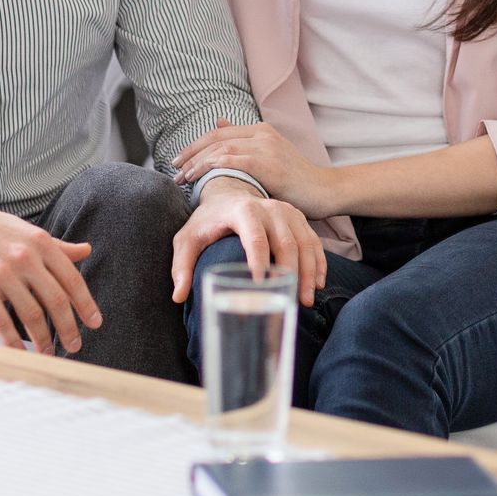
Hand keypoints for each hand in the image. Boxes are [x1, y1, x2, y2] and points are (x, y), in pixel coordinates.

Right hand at [0, 173, 101, 353]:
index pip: (72, 279)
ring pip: (32, 315)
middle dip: (69, 329)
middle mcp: (25, 257)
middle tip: (74, 346)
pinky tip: (19, 354)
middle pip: (57, 301)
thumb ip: (56, 246)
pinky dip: (13, 343)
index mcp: (41, 242)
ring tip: (48, 354)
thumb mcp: (25, 229)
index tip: (95, 323)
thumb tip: (86, 250)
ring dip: (43, 341)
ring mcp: (2, 273)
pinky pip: (1, 322)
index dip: (86, 304)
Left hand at [170, 177, 326, 307]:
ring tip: (306, 300)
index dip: (259, 261)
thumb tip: (178, 296)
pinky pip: (313, 241)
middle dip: (291, 273)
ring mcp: (287, 212)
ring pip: (304, 242)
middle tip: (291, 300)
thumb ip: (181, 265)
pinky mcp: (298, 218)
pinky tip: (317, 284)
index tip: (260, 286)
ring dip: (309, 272)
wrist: (229, 194)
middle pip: (286, 242)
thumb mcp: (188, 239)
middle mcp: (269, 208)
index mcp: (242, 210)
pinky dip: (318, 263)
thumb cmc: (208, 221)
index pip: (255, 237)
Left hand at [175, 119, 340, 219]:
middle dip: (190, 154)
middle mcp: (261, 133)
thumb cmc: (296, 180)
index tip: (179, 162)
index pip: (218, 133)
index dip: (195, 146)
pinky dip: (211, 168)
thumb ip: (244, 142)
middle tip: (174, 171)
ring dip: (196, 164)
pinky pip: (230, 161)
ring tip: (182, 179)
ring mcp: (265, 146)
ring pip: (219, 149)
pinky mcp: (267, 162)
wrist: (324, 191)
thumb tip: (218, 122)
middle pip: (214, 138)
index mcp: (261, 130)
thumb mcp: (269, 156)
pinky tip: (199, 178)